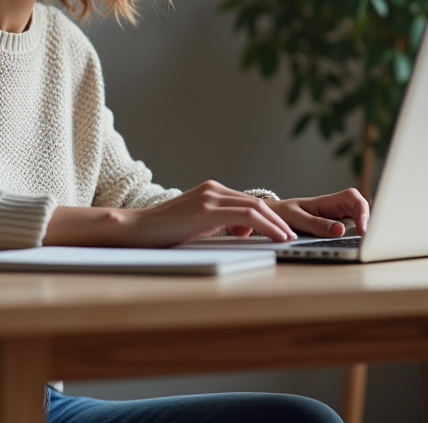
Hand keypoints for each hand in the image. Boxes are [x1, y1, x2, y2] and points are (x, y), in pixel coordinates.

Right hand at [125, 181, 297, 245]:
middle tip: (291, 235)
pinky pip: (246, 215)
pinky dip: (266, 226)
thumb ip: (220, 223)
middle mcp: (212, 189)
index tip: (281, 231)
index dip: (269, 217)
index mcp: (210, 191)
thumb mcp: (198, 225)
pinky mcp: (206, 210)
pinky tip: (275, 237)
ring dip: (276, 224)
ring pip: (255, 207)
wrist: (136, 229)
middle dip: (277, 219)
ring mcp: (209, 197)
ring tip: (287, 238)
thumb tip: (244, 230)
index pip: (248, 202)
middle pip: (256, 202)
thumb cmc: (163, 231)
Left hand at [262, 188, 369, 237]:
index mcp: (326, 201)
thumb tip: (340, 230)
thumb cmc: (281, 213)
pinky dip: (354, 235)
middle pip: (359, 207)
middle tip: (367, 239)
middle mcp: (333, 207)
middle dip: (367, 221)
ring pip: (356, 218)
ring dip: (362, 228)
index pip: (352, 197)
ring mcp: (334, 217)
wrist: (269, 215)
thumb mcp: (296, 218)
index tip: (362, 230)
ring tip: (364, 243)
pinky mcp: (332, 226)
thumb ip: (317, 224)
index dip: (362, 211)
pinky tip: (354, 244)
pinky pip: (349, 228)